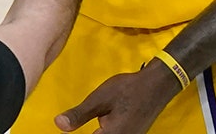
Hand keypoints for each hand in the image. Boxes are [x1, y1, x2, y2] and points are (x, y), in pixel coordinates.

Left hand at [56, 64, 181, 133]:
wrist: (157, 86)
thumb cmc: (128, 89)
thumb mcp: (100, 98)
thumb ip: (79, 115)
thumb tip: (58, 125)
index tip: (64, 131)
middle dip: (90, 132)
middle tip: (71, 127)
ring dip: (97, 132)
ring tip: (88, 126)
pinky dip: (105, 133)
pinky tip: (101, 127)